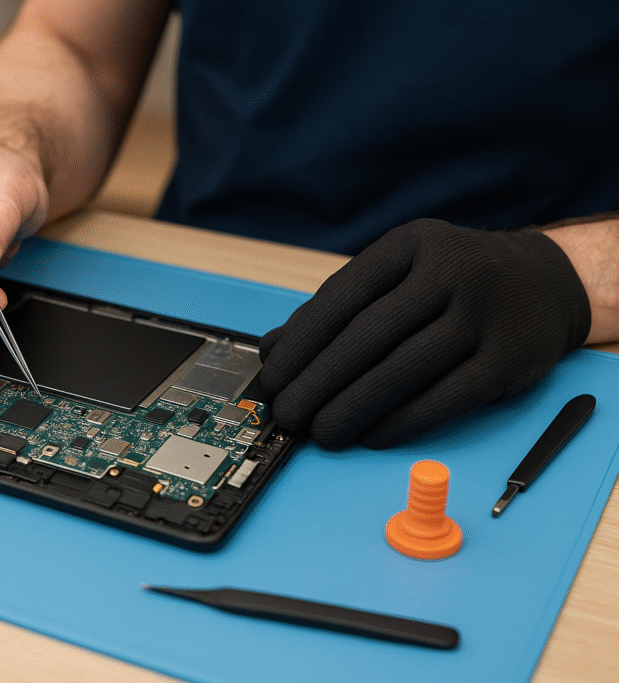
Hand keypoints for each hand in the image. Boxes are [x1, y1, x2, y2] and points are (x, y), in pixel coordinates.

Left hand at [258, 219, 590, 448]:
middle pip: (369, 335)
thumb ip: (336, 310)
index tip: (272, 377)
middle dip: (319, 381)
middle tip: (289, 414)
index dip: (300, 342)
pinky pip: (446, 398)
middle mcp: (451, 271)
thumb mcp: (397, 277)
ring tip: (322, 432)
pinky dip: (403, 421)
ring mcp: (485, 315)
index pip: (343, 295)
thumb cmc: (448, 285)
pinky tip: (371, 435)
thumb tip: (271, 351)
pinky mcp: (509, 360)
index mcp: (411, 244)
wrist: (543, 284)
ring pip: (404, 369)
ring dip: (354, 407)